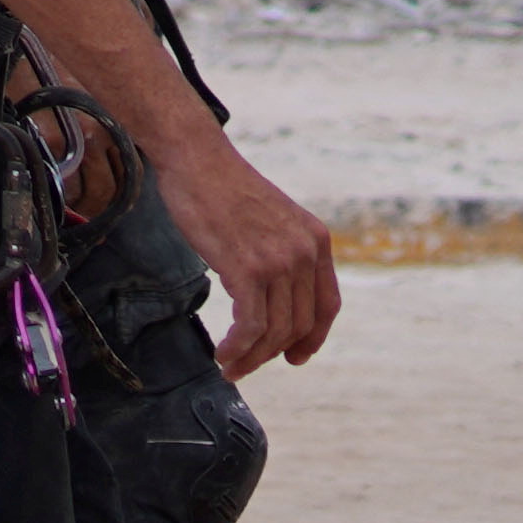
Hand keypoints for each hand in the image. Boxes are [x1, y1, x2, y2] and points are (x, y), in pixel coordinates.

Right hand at [166, 132, 340, 376]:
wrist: (194, 157)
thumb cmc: (220, 185)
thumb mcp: (270, 218)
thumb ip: (280, 251)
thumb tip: (271, 290)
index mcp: (317, 240)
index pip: (327, 306)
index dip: (312, 338)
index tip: (294, 356)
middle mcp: (305, 253)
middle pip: (299, 324)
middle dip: (273, 353)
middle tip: (246, 365)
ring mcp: (278, 261)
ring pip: (275, 330)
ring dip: (252, 357)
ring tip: (229, 366)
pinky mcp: (248, 268)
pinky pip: (250, 325)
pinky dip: (238, 347)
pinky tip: (222, 353)